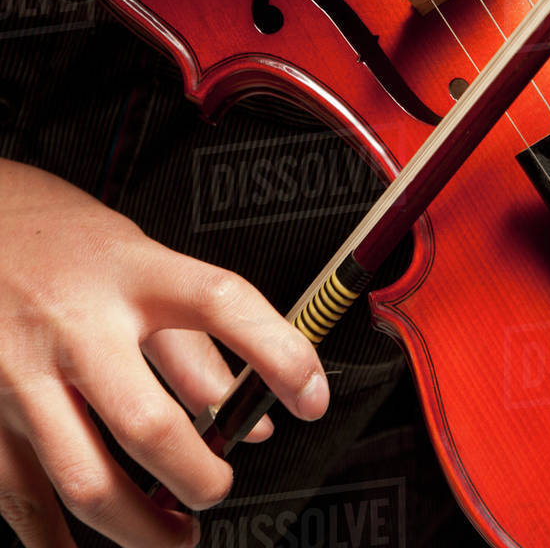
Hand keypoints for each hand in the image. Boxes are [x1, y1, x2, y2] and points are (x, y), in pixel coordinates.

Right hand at [0, 158, 328, 546]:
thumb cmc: (61, 241)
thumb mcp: (138, 261)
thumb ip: (193, 344)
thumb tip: (249, 418)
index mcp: (132, 272)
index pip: (221, 302)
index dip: (279, 351)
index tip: (312, 394)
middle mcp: (78, 322)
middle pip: (149, 423)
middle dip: (199, 478)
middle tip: (219, 487)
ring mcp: (23, 372)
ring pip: (86, 480)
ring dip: (142, 530)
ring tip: (174, 533)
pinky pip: (23, 499)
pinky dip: (59, 542)